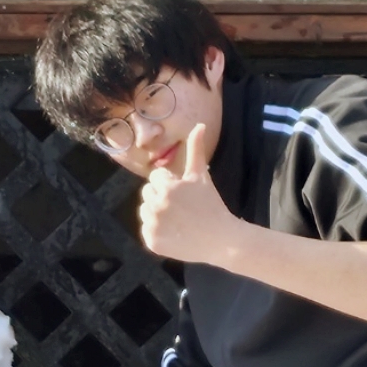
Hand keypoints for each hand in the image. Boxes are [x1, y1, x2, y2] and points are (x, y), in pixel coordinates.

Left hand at [138, 123, 239, 264]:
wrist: (221, 239)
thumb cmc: (211, 204)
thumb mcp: (201, 176)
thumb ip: (196, 150)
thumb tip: (199, 124)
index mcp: (167, 187)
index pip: (155, 178)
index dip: (170, 184)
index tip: (184, 193)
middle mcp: (156, 205)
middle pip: (147, 193)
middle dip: (161, 196)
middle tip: (181, 207)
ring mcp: (153, 225)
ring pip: (144, 210)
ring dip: (156, 213)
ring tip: (178, 219)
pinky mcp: (152, 241)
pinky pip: (146, 230)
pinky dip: (157, 232)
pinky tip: (175, 233)